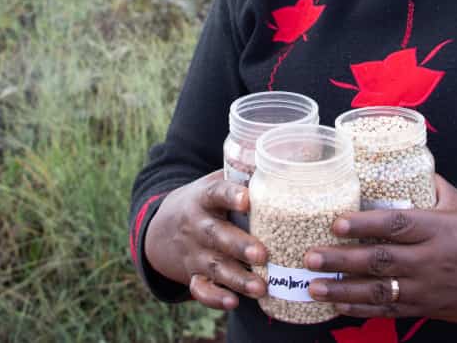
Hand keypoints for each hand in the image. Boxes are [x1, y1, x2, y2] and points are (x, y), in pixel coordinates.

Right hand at [143, 170, 268, 309]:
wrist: (162, 227)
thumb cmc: (206, 201)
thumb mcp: (217, 181)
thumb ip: (246, 174)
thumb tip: (294, 155)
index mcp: (204, 198)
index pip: (216, 193)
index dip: (230, 195)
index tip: (246, 199)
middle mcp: (197, 225)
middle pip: (216, 235)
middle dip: (239, 246)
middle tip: (262, 254)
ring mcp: (194, 252)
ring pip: (214, 266)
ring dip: (237, 278)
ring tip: (260, 287)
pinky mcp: (193, 274)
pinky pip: (201, 289)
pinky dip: (214, 298)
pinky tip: (233, 302)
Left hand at [303, 174, 456, 322]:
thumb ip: (431, 186)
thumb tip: (403, 162)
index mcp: (440, 229)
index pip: (397, 225)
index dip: (364, 224)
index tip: (337, 222)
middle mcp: (432, 260)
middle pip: (380, 260)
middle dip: (341, 260)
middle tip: (310, 256)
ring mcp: (430, 288)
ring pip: (380, 291)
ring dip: (344, 290)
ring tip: (314, 286)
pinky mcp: (430, 308)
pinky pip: (392, 310)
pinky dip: (363, 309)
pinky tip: (339, 305)